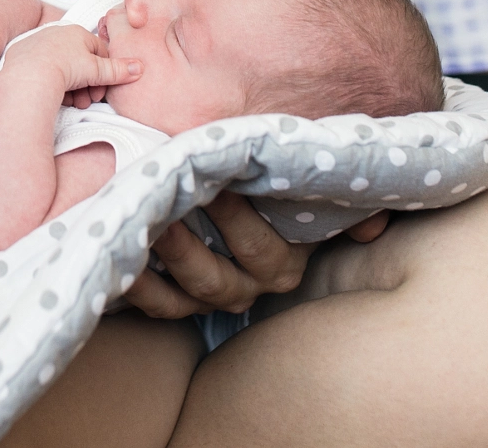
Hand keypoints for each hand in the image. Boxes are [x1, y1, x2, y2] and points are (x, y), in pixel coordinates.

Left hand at [1, 24, 141, 98]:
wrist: (29, 74)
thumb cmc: (64, 66)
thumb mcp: (97, 70)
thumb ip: (119, 70)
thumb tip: (138, 67)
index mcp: (77, 32)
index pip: (99, 51)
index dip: (105, 72)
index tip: (104, 88)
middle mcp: (57, 34)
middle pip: (80, 63)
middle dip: (88, 85)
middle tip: (90, 100)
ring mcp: (39, 44)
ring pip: (63, 69)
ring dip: (73, 88)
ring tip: (75, 103)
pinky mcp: (23, 57)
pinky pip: (45, 71)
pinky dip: (53, 85)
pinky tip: (57, 98)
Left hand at [116, 193, 391, 317]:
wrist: (239, 198)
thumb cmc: (278, 184)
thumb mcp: (313, 190)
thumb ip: (346, 204)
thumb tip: (371, 226)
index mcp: (283, 261)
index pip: (260, 248)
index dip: (235, 218)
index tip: (213, 184)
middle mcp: (249, 286)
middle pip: (216, 278)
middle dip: (186, 245)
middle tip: (159, 207)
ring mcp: (212, 295)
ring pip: (183, 294)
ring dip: (157, 263)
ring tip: (136, 229)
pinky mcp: (178, 300)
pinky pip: (155, 303)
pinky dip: (134, 284)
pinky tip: (116, 257)